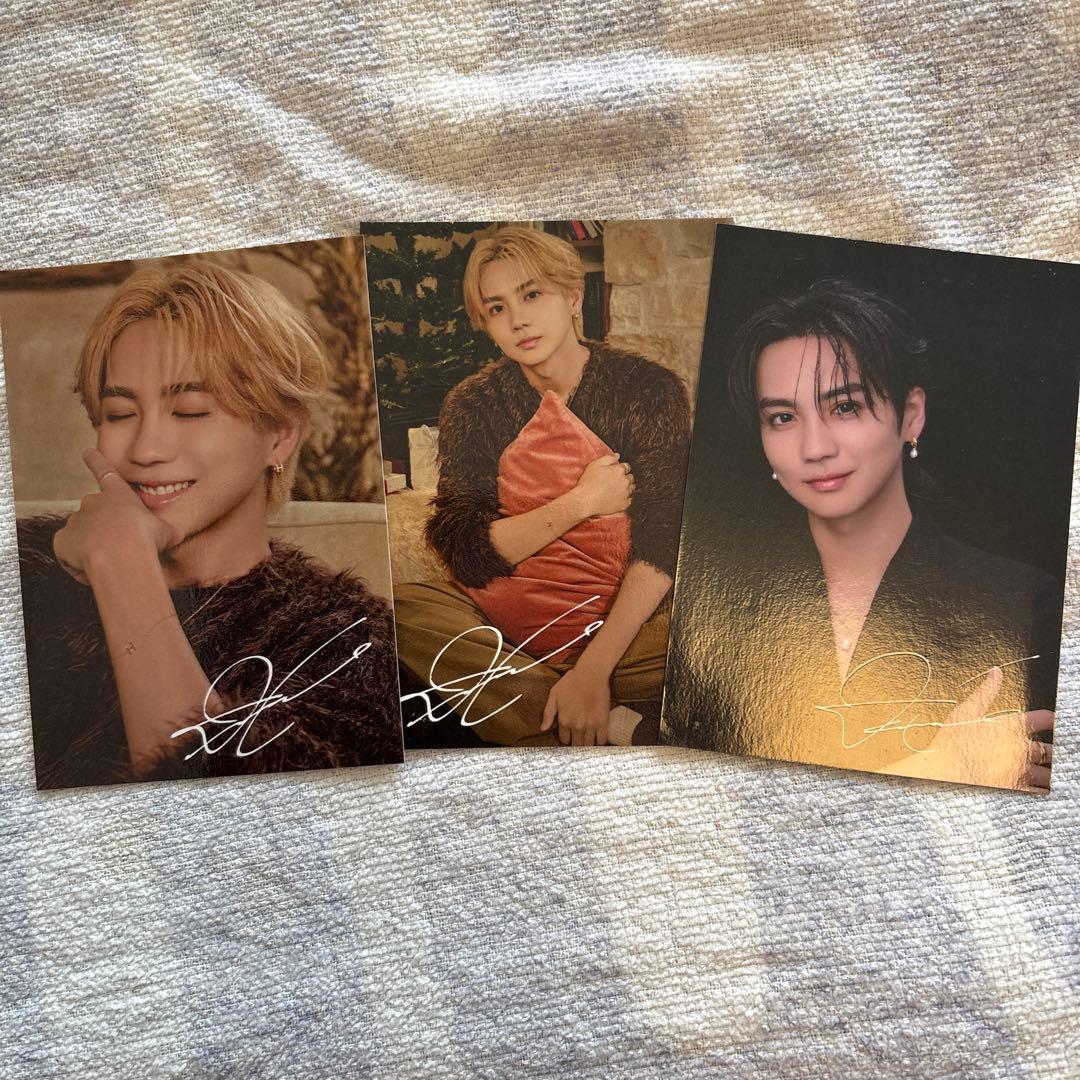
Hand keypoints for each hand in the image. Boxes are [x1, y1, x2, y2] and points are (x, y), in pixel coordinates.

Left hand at [53, 449, 182, 582]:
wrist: (121, 557)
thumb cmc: (147, 541)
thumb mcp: (166, 533)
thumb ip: (163, 530)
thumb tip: (172, 535)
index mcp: (118, 495)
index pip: (105, 471)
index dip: (95, 461)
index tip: (87, 453)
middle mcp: (93, 502)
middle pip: (94, 510)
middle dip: (103, 525)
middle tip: (119, 545)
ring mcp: (75, 520)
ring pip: (82, 533)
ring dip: (91, 544)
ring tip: (110, 561)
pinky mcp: (62, 540)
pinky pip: (68, 551)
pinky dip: (77, 560)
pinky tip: (94, 569)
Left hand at [541, 663, 611, 745]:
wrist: (591, 674)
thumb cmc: (571, 682)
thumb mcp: (554, 694)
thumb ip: (548, 713)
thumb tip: (543, 729)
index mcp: (564, 720)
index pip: (564, 740)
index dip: (566, 738)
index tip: (569, 735)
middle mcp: (576, 726)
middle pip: (576, 745)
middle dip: (577, 743)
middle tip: (579, 739)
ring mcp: (590, 725)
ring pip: (588, 745)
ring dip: (587, 744)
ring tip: (588, 740)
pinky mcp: (603, 722)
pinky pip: (602, 740)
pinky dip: (599, 742)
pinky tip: (598, 738)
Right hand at [571, 453, 633, 517]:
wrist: (585, 500)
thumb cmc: (589, 482)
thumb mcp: (595, 465)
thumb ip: (608, 458)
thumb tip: (617, 455)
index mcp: (619, 470)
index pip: (627, 467)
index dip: (621, 469)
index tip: (615, 473)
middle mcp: (625, 481)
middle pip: (630, 478)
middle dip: (625, 478)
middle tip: (614, 482)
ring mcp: (626, 493)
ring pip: (631, 488)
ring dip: (626, 488)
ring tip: (615, 490)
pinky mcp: (624, 504)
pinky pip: (629, 500)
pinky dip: (624, 499)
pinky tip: (616, 498)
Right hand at [941, 667, 1052, 790]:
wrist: (943, 772)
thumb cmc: (951, 741)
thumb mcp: (966, 712)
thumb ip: (985, 691)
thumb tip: (996, 671)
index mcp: (1011, 727)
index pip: (1043, 719)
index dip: (1051, 719)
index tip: (1054, 721)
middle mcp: (1020, 749)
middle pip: (1050, 750)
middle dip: (1052, 751)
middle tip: (1050, 752)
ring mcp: (1020, 771)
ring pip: (1048, 774)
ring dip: (1049, 773)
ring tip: (1046, 773)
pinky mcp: (1015, 789)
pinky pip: (1039, 792)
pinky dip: (1042, 790)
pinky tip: (1039, 789)